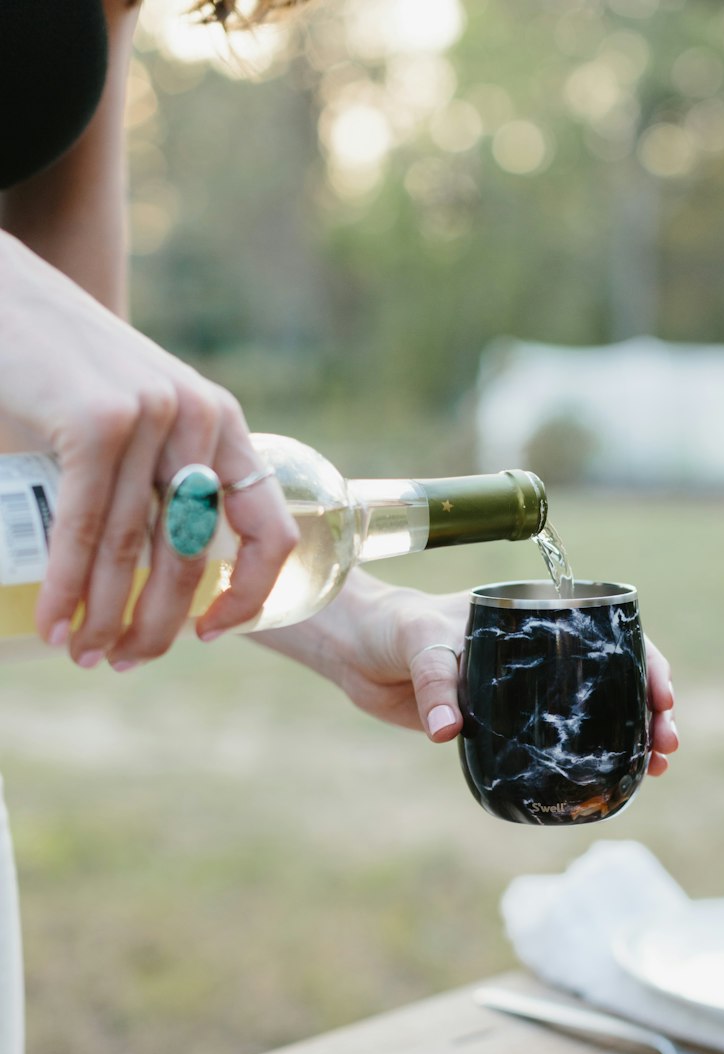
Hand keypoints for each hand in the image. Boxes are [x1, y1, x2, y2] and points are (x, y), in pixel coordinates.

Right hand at [0, 233, 298, 666]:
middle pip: (191, 555)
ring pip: (134, 551)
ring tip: (83, 656)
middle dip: (155, 626)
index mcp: (221, 422)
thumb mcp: (135, 416)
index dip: (249, 596)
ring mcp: (152, 416)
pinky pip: (86, 529)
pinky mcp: (98, 421)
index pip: (269, 529)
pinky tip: (54, 623)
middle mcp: (198, 418)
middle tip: (121, 663)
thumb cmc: (60, 367)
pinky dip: (67, 587)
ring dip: (105, 618)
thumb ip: (156, 477)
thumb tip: (154, 577)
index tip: (209, 633)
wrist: (1, 292)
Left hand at [253, 572, 679, 768]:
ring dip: (628, 740)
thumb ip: (436, 684)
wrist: (357, 651)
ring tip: (656, 769)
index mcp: (535, 618)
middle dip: (650, 710)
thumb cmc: (393, 628)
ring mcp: (525, 690)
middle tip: (668, 744)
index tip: (662, 695)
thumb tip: (450, 730)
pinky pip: (552, 743)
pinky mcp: (502, 725)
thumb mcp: (419, 644)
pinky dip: (583, 760)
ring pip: (591, 713)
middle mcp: (541, 653)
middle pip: (613, 678)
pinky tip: (610, 783)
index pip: (609, 634)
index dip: (645, 662)